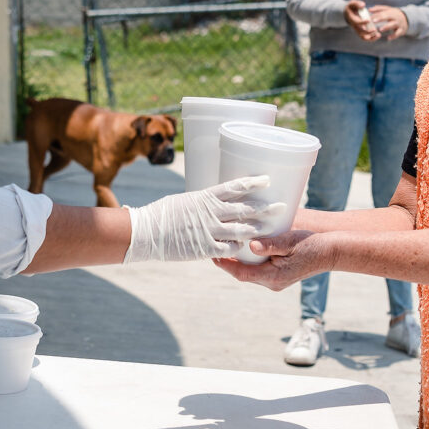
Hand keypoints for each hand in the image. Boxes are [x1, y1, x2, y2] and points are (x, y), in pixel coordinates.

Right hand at [124, 176, 282, 262]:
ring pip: (242, 230)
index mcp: (205, 197)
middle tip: (282, 206)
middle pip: (245, 209)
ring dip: (258, 229)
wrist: (147, 232)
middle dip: (265, 208)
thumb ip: (203, 202)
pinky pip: (229, 249)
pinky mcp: (205, 248)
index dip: (253, 183)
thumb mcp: (184, 200)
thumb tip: (214, 201)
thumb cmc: (162, 214)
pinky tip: (244, 247)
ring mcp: (209, 231)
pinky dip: (239, 248)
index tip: (267, 179)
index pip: (235, 186)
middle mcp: (211, 212)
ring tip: (271, 227)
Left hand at [213, 230, 333, 290]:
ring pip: (251, 273)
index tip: (212, 255)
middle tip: (214, 247)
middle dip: (229, 263)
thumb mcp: (291, 241)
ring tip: (225, 247)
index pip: (242, 274)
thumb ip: (270, 244)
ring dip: (239, 262)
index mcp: (274, 277)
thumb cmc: (312, 244)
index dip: (225, 265)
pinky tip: (244, 249)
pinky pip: (260, 270)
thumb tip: (251, 245)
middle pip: (243, 274)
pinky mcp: (281, 276)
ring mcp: (277, 281)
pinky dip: (250, 261)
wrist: (331, 252)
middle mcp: (274, 282)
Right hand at [343, 0, 380, 41]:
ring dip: (371, 37)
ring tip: (378, 34)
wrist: (348, 13)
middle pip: (360, 32)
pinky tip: (378, 35)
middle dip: (367, 32)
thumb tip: (363, 5)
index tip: (369, 20)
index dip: (362, 22)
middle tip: (375, 30)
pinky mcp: (361, 31)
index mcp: (352, 19)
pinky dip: (372, 38)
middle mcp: (354, 26)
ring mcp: (357, 30)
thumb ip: (357, 3)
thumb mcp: (353, 3)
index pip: (356, 22)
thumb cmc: (352, 7)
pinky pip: (366, 37)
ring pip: (363, 37)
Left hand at [369, 5, 408, 39]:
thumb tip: (369, 9)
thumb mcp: (388, 10)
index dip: (375, 15)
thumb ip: (378, 9)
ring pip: (392, 25)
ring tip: (380, 29)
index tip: (369, 17)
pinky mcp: (401, 30)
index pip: (382, 12)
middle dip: (380, 18)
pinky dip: (393, 36)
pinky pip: (397, 33)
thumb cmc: (394, 14)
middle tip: (373, 21)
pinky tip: (388, 38)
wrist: (407, 18)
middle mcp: (394, 17)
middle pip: (387, 16)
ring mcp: (398, 23)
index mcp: (390, 12)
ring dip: (386, 27)